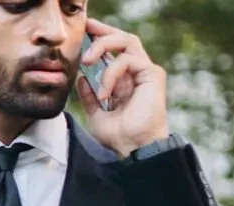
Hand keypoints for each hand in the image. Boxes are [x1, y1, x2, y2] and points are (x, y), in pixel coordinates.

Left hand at [77, 19, 169, 157]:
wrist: (133, 149)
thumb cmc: (118, 136)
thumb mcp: (96, 114)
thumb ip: (89, 96)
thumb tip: (81, 78)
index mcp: (125, 80)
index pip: (113, 51)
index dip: (99, 38)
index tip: (82, 32)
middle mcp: (137, 72)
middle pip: (122, 38)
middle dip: (102, 30)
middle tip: (85, 28)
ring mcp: (146, 71)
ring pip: (126, 41)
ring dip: (102, 46)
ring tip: (85, 60)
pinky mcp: (152, 74)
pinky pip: (127, 60)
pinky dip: (110, 73)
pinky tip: (103, 93)